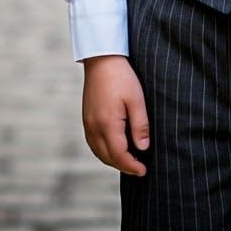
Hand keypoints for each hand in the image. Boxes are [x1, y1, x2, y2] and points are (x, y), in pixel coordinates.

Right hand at [81, 54, 149, 176]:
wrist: (102, 59)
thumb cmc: (122, 77)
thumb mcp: (137, 99)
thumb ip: (140, 125)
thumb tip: (143, 149)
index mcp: (107, 124)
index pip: (119, 155)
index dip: (132, 166)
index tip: (144, 171)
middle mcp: (94, 127)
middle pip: (107, 157)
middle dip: (123, 166)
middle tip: (139, 169)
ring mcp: (87, 123)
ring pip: (98, 152)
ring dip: (113, 160)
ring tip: (129, 161)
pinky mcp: (86, 118)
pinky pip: (93, 143)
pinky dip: (103, 151)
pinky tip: (114, 148)